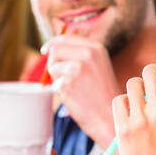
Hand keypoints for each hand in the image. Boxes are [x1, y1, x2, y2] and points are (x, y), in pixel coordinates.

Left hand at [45, 34, 119, 148]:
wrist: (110, 116)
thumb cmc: (103, 94)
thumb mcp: (98, 66)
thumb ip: (80, 55)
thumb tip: (53, 47)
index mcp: (96, 48)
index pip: (66, 38)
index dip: (53, 43)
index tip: (45, 49)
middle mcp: (87, 54)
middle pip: (55, 50)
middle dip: (54, 63)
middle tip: (66, 78)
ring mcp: (77, 68)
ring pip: (52, 67)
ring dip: (58, 78)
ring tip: (76, 88)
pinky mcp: (68, 83)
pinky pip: (54, 84)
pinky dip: (60, 92)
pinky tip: (76, 97)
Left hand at [111, 54, 155, 154]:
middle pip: (149, 72)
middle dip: (148, 74)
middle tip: (147, 84)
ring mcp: (141, 121)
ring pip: (131, 84)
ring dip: (134, 91)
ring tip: (137, 105)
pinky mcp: (124, 130)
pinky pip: (118, 101)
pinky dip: (122, 105)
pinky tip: (128, 116)